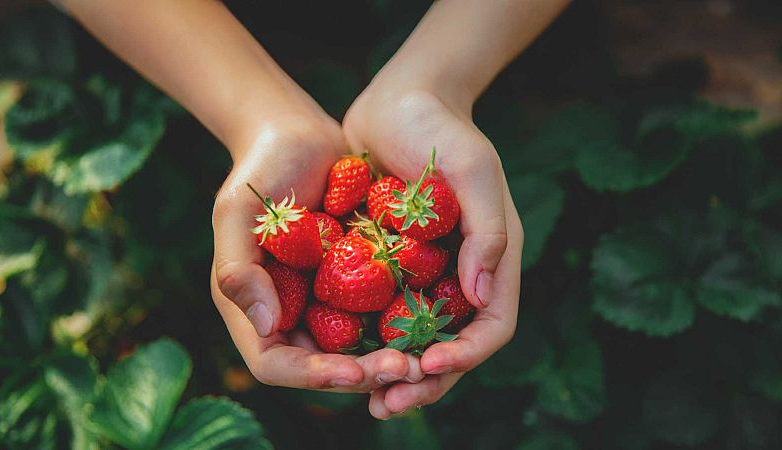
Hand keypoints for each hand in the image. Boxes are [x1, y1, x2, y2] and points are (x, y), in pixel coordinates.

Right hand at [211, 114, 421, 391]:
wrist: (299, 136)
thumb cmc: (260, 168)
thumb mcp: (238, 212)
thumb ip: (238, 269)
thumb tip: (264, 328)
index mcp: (252, 307)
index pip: (275, 363)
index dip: (313, 375)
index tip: (355, 371)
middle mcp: (287, 312)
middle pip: (322, 366)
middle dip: (362, 374)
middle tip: (407, 368)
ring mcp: (322, 300)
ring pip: (355, 349)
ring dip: (387, 357)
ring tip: (424, 355)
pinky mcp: (353, 282)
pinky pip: (376, 314)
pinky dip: (399, 325)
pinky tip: (432, 323)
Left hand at [343, 83, 523, 416]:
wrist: (397, 100)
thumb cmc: (440, 129)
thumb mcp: (473, 169)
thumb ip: (488, 230)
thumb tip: (482, 298)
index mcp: (491, 258)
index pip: (491, 326)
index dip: (465, 355)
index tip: (427, 364)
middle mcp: (461, 275)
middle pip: (452, 346)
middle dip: (425, 380)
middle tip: (387, 403)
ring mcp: (425, 273)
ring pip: (415, 339)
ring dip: (394, 371)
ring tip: (365, 397)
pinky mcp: (389, 265)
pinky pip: (380, 313)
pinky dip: (366, 339)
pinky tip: (337, 355)